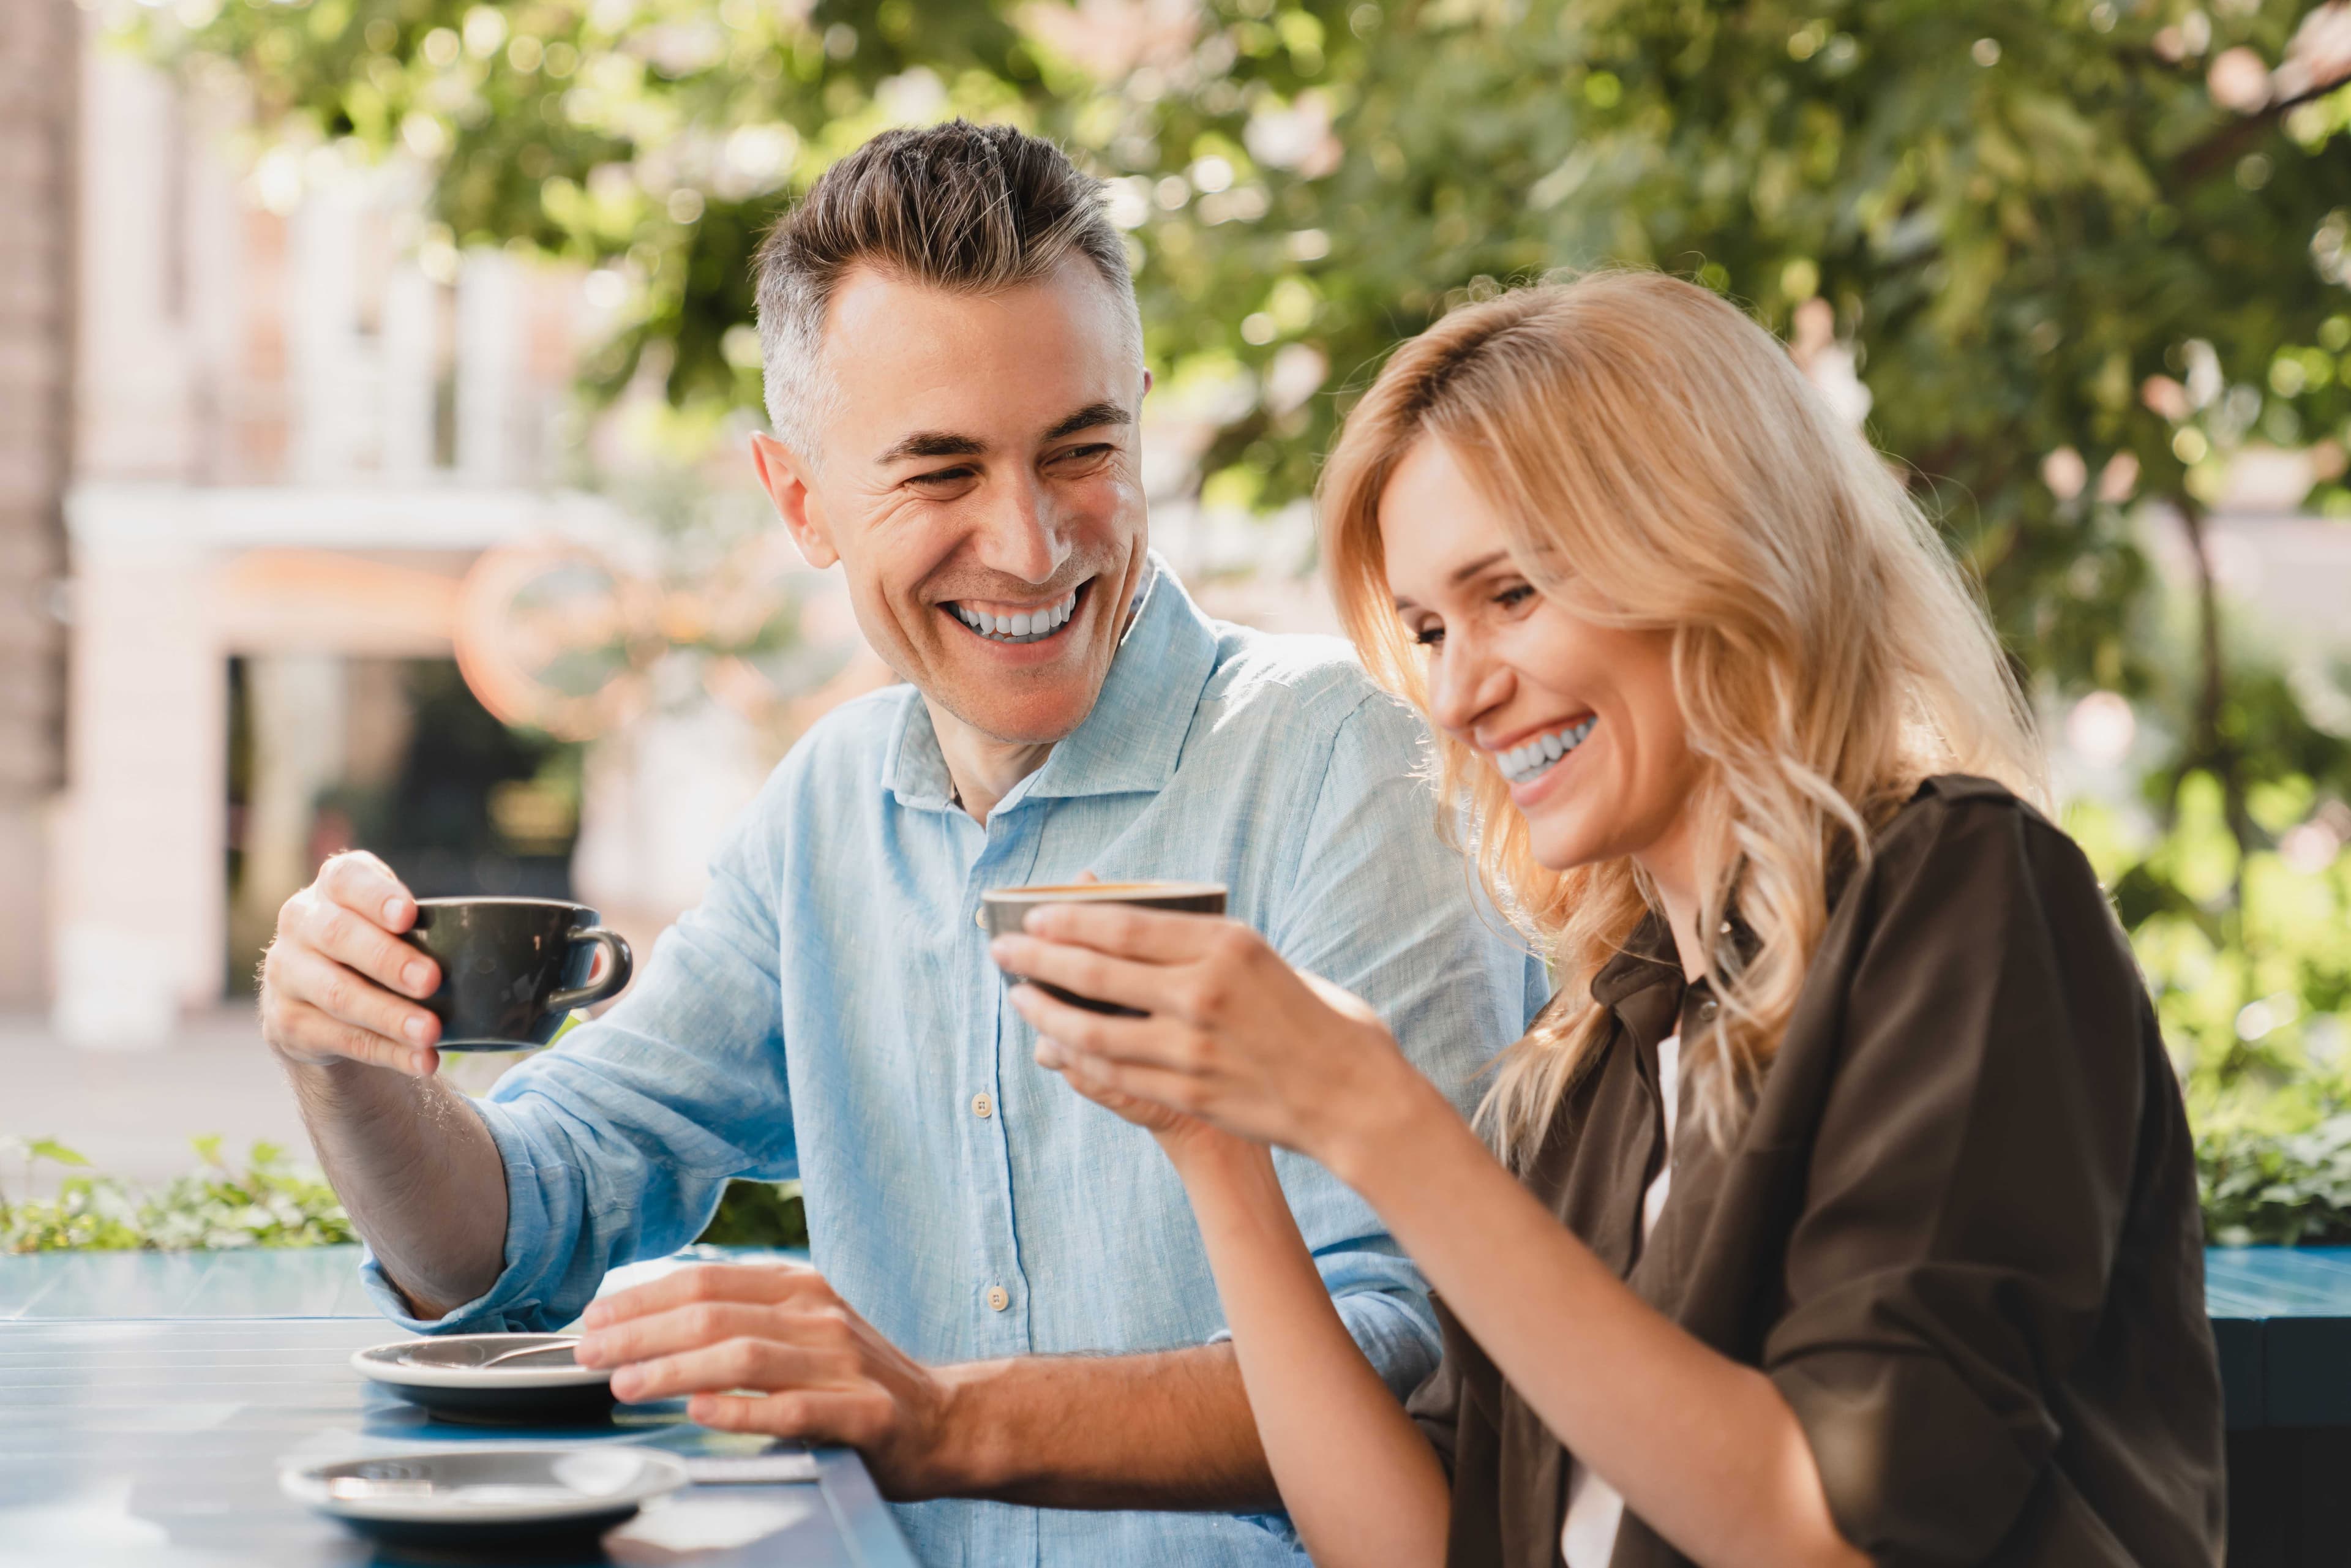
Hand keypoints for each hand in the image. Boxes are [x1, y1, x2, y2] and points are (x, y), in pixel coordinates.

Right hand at [257, 850, 442, 1076]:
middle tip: (433, 981)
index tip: (409, 915)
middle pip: (340, 936)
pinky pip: (341, 1039)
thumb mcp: (390, 923)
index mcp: (332, 888)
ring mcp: (286, 974)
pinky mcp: (288, 1022)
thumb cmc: (375, 946)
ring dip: (390, 1015)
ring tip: (431, 1032)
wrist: (318, 999)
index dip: (376, 895)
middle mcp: (301, 923)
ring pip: (338, 994)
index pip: (346, 879)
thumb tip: (501, 946)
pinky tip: (421, 1060)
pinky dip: (387, 1051)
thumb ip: (426, 923)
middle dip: (389, 960)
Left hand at [575, 1263, 961, 1498]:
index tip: (594, 1317)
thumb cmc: (856, 1379)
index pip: (708, 1279)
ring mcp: (844, 1363)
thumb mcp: (802, 1330)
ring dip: (676, 1369)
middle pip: (716, 1314)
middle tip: (589, 1352)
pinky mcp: (863, 1414)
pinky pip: (792, 1409)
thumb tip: (651, 1322)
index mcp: (800, 1288)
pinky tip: (700, 1414)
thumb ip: (742, 1320)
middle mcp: (820, 1316)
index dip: (644, 1297)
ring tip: (626, 1383)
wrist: (943, 1418)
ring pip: (745, 1356)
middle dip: (642, 1332)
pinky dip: (741, 1410)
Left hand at [989, 907, 1426, 1166]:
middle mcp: (1204, 991)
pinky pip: (1114, 1070)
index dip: (1070, 920)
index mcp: (1228, 945)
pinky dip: (1077, 1056)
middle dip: (1038, 959)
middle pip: (1096, 970)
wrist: (1356, 1099)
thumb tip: (1139, 934)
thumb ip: (1207, 949)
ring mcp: (1192, 1047)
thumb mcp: (1268, 960)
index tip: (1034, 916)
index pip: (1127, 924)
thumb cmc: (1320, 1021)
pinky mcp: (1188, 1091)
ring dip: (1045, 1012)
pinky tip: (1056, 1046)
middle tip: (1002, 951)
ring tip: (1019, 999)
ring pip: (1092, 1027)